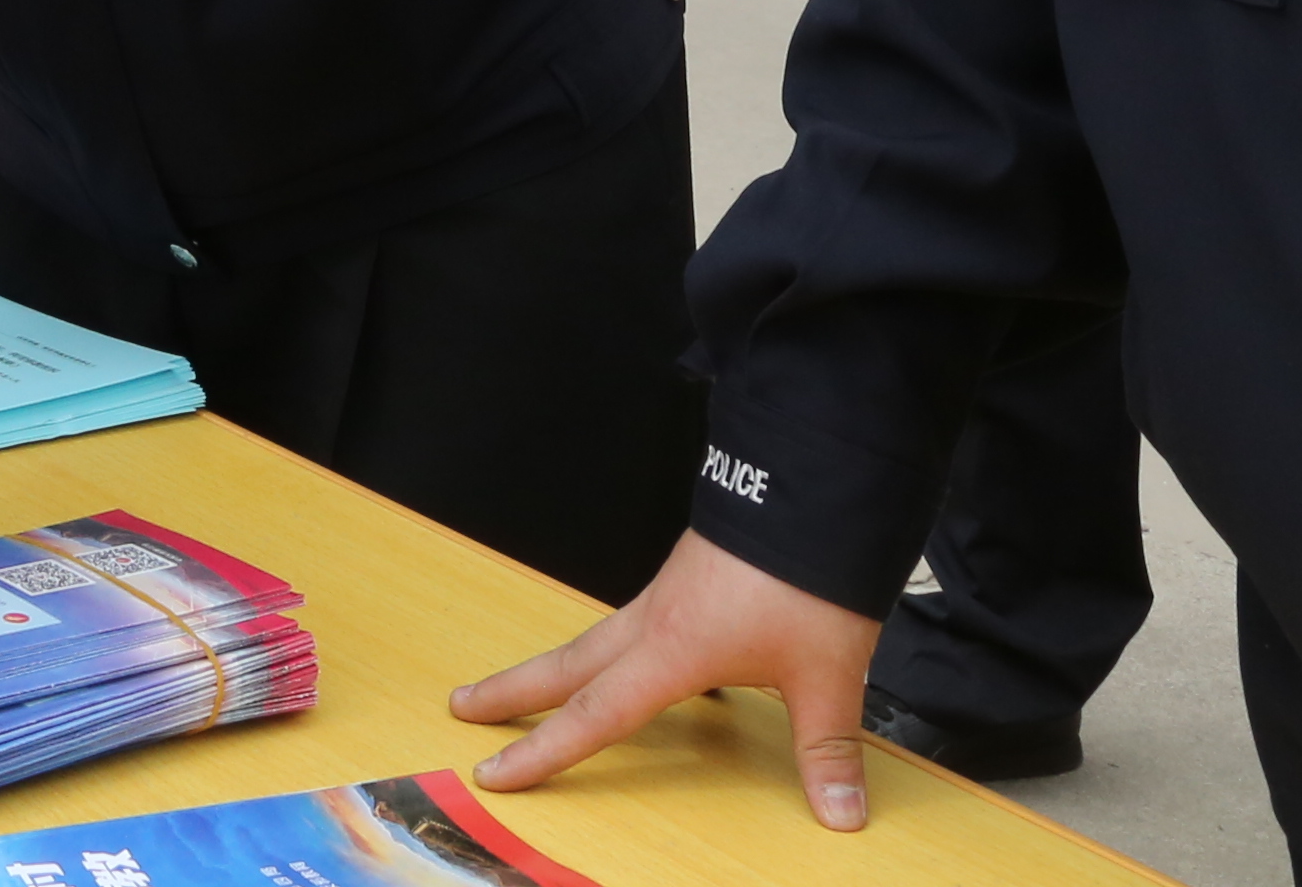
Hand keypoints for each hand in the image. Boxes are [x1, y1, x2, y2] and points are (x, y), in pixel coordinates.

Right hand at [450, 530, 885, 828]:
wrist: (816, 485)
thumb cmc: (810, 574)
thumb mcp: (827, 673)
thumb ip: (827, 747)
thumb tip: (839, 815)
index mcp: (674, 649)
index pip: (595, 715)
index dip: (543, 750)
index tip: (494, 772)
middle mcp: (658, 619)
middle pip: (567, 663)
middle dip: (512, 689)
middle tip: (462, 704)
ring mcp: (670, 591)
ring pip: (595, 636)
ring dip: (558, 664)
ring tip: (532, 683)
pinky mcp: (691, 574)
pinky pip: (633, 618)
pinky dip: (611, 642)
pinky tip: (635, 653)